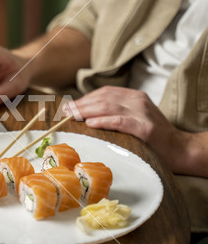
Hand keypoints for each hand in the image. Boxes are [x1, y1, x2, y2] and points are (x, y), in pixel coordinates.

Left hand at [73, 86, 207, 176]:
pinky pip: (120, 121)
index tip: (68, 107)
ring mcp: (142, 113)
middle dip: (80, 105)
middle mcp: (137, 101)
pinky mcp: (145, 128)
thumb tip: (86, 116)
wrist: (180, 149)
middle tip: (64, 113)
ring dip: (86, 111)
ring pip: (108, 106)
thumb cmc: (152, 137)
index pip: (104, 93)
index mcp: (134, 96)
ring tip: (71, 116)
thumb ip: (115, 113)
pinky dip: (103, 121)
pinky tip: (90, 123)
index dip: (83, 99)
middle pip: (103, 98)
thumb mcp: (134, 118)